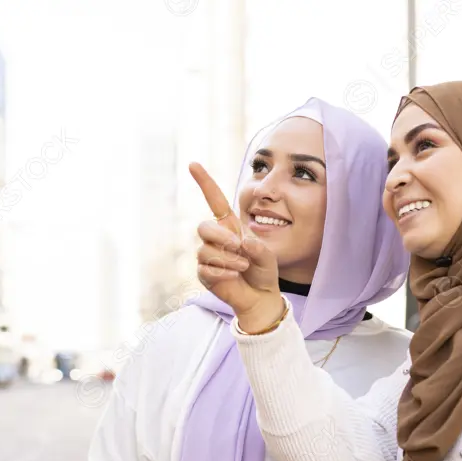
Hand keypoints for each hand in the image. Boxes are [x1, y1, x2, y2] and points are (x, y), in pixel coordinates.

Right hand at [189, 162, 283, 330]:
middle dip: (220, 236)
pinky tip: (234, 276)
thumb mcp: (268, 255)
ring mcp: (207, 256)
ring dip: (227, 258)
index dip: (204, 182)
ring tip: (243, 265)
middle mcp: (215, 238)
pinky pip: (205, 269)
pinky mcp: (204, 274)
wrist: (260, 296)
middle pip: (204, 227)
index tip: (193, 164)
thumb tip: (242, 243)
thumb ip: (258, 248)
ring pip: (205, 250)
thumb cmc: (263, 270)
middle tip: (239, 247)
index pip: (215, 200)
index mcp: (229, 225)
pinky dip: (222, 272)